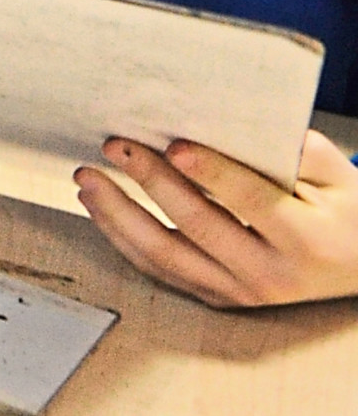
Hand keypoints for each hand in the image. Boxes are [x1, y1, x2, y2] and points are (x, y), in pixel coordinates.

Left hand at [78, 131, 357, 307]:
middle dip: (150, 181)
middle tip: (114, 144)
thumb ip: (291, 149)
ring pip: (168, 255)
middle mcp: (272, 275)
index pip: (251, 201)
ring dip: (119, 215)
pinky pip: (162, 270)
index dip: (212, 172)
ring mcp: (242, 293)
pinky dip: (124, 239)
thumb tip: (228, 119)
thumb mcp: (333, 174)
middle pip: (199, 226)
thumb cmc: (340, 206)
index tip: (174, 143)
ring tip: (86, 177)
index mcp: (307, 239)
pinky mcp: (220, 299)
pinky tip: (99, 208)